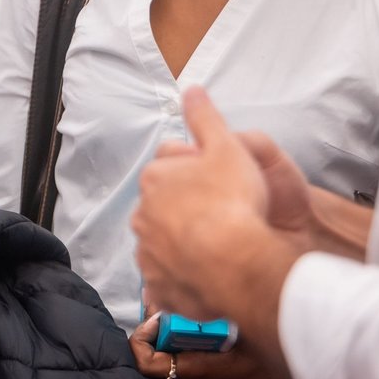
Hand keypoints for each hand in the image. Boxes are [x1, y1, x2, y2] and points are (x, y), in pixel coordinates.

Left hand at [129, 314, 299, 378]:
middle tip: (160, 323)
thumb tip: (190, 289)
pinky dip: (165, 368)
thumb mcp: (242, 331)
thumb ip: (213, 312)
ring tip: (168, 335)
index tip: (157, 319)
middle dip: (147, 343)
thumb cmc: (266, 361)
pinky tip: (180, 351)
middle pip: (145, 369)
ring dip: (155, 355)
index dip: (141, 338)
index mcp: (194, 372)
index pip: (145, 362)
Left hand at [133, 88, 305, 346]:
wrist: (236, 263)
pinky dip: (181, 283)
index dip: (196, 176)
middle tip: (223, 220)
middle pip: (164, 209)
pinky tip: (204, 282)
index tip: (219, 186)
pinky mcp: (160, 289)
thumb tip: (191, 89)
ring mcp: (149, 255)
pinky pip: (167, 285)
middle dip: (186, 212)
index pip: (168, 170)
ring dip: (182, 248)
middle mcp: (143, 217)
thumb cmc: (234, 201)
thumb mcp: (225, 148)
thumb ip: (206, 118)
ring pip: (163, 246)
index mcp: (154, 180)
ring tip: (218, 252)